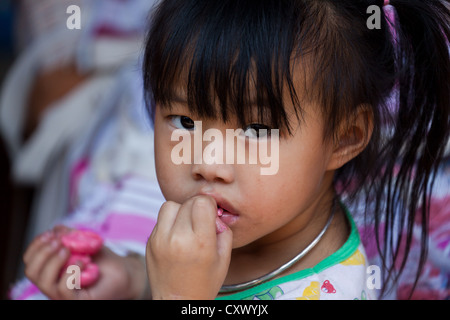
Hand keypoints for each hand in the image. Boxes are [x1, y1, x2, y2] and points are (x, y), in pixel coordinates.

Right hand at [23, 225, 146, 298]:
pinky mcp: (77, 301)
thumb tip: (56, 228)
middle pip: (31, 272)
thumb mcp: (83, 242)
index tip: (50, 233)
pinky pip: (63, 290)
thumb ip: (69, 235)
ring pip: (44, 282)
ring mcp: (63, 296)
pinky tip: (83, 262)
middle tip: (60, 241)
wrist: (124, 271)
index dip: (35, 246)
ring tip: (68, 249)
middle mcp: (52, 286)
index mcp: (50, 272)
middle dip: (42, 252)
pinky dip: (70, 273)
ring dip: (54, 261)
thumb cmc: (103, 259)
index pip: (30, 262)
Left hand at [146, 196, 232, 298]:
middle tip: (200, 223)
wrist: (177, 302)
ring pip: (169, 205)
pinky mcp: (150, 242)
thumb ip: (224, 231)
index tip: (211, 215)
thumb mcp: (224, 258)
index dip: (209, 205)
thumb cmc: (204, 282)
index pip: (202, 202)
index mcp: (200, 242)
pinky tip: (176, 237)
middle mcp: (178, 238)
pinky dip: (169, 223)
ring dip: (180, 211)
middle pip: (187, 202)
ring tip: (185, 226)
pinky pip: (160, 220)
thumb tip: (214, 215)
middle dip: (196, 208)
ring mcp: (160, 239)